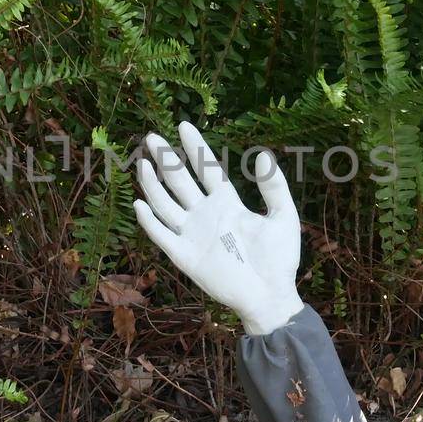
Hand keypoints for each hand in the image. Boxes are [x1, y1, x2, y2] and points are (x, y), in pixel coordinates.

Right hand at [132, 122, 303, 334]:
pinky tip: (139, 202)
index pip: (207, 169)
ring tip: (143, 163)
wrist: (270, 296)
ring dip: (153, 184)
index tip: (184, 126)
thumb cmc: (279, 260)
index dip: (195, 148)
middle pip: (180, 181)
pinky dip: (149, 220)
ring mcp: (192, 234)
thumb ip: (274, 187)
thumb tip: (264, 155)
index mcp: (227, 202)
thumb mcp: (283, 217)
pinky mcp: (184, 255)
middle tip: (151, 137)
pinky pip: (162, 234)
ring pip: (165, 203)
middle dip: (166, 159)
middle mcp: (205, 214)